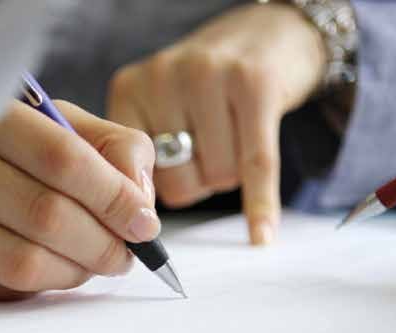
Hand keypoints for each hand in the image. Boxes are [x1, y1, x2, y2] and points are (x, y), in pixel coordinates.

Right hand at [0, 100, 156, 300]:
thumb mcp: (53, 125)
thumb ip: (110, 148)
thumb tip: (139, 200)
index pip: (59, 157)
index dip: (112, 195)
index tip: (143, 222)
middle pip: (44, 215)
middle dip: (102, 242)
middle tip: (126, 253)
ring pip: (22, 261)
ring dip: (76, 271)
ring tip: (94, 262)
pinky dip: (42, 284)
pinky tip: (51, 268)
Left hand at [105, 1, 326, 244]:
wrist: (266, 34)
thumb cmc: (205, 88)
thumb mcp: (157, 109)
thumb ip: (137, 158)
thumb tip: (137, 227)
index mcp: (129, 90)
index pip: (131, 178)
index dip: (151, 198)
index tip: (158, 201)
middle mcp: (163, 78)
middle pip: (178, 182)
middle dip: (198, 181)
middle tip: (208, 148)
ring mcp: (209, 77)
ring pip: (219, 177)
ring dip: (231, 173)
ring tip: (233, 134)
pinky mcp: (255, 85)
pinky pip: (256, 163)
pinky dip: (260, 204)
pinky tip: (262, 236)